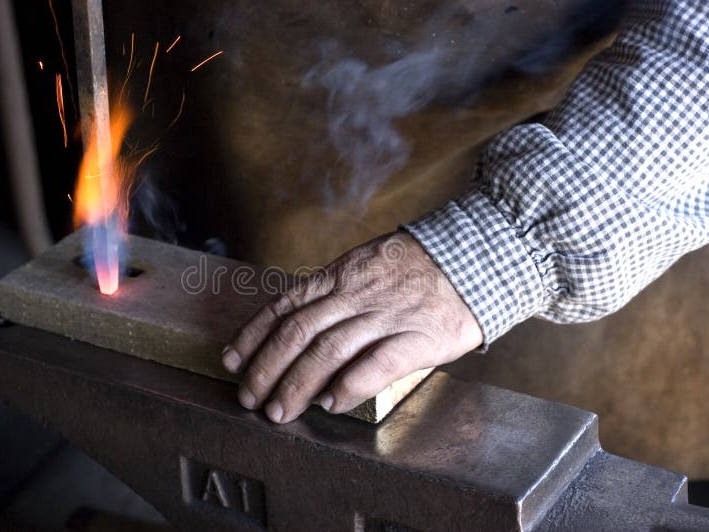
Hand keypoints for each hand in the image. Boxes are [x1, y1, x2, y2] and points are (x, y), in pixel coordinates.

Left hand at [222, 231, 482, 422]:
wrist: (475, 257)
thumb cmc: (418, 268)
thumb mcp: (366, 265)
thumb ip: (334, 291)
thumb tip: (297, 325)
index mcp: (340, 275)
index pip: (285, 305)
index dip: (254, 335)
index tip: (232, 361)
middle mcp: (355, 294)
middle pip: (298, 332)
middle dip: (266, 368)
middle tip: (249, 398)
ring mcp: (386, 314)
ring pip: (328, 350)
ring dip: (296, 383)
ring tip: (278, 411)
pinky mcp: (418, 336)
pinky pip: (377, 364)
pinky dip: (349, 385)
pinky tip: (331, 404)